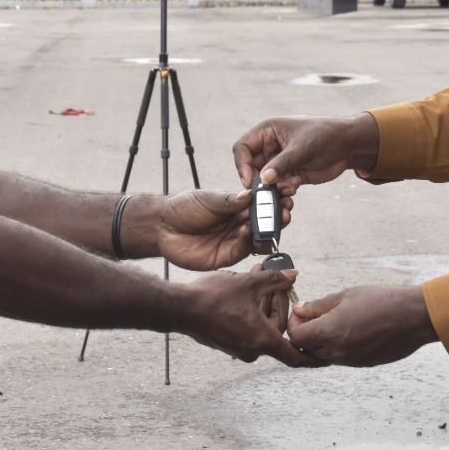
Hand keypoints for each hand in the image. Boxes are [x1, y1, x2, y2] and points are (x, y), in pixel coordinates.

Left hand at [155, 189, 292, 269]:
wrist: (161, 228)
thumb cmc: (183, 208)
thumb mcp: (208, 199)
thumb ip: (230, 200)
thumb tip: (251, 195)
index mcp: (238, 207)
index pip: (262, 204)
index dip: (275, 200)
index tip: (287, 193)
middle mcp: (239, 224)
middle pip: (266, 223)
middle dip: (278, 217)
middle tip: (285, 211)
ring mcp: (234, 240)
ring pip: (259, 239)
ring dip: (268, 232)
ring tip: (273, 222)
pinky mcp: (227, 256)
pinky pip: (243, 250)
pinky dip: (248, 241)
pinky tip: (245, 231)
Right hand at [179, 268, 323, 367]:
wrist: (179, 308)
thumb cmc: (212, 298)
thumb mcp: (249, 283)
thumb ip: (275, 280)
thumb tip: (293, 275)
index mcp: (262, 340)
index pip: (295, 356)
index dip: (313, 358)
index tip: (328, 360)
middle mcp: (251, 349)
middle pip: (277, 329)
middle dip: (279, 303)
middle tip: (277, 282)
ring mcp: (238, 348)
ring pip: (261, 326)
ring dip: (263, 303)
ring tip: (258, 278)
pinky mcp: (227, 342)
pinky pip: (247, 327)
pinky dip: (251, 311)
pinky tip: (245, 289)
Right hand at [232, 113, 380, 192]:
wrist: (348, 145)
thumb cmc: (325, 134)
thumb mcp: (302, 147)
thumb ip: (282, 163)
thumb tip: (264, 179)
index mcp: (267, 131)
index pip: (243, 148)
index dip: (242, 165)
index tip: (250, 181)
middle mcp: (270, 146)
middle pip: (251, 167)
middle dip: (259, 180)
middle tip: (269, 190)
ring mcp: (279, 161)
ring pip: (264, 180)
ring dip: (273, 187)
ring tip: (290, 187)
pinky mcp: (289, 173)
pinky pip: (277, 186)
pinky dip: (283, 190)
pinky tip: (296, 185)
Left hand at [286, 284, 438, 366]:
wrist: (415, 317)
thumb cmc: (383, 301)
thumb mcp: (346, 296)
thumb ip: (319, 306)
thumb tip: (300, 309)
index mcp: (330, 332)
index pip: (296, 337)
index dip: (293, 324)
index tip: (301, 313)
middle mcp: (338, 351)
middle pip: (306, 349)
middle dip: (304, 333)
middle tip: (313, 315)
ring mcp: (351, 361)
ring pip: (322, 356)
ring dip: (320, 341)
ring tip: (332, 321)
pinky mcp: (363, 364)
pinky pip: (339, 359)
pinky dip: (336, 347)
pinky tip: (348, 330)